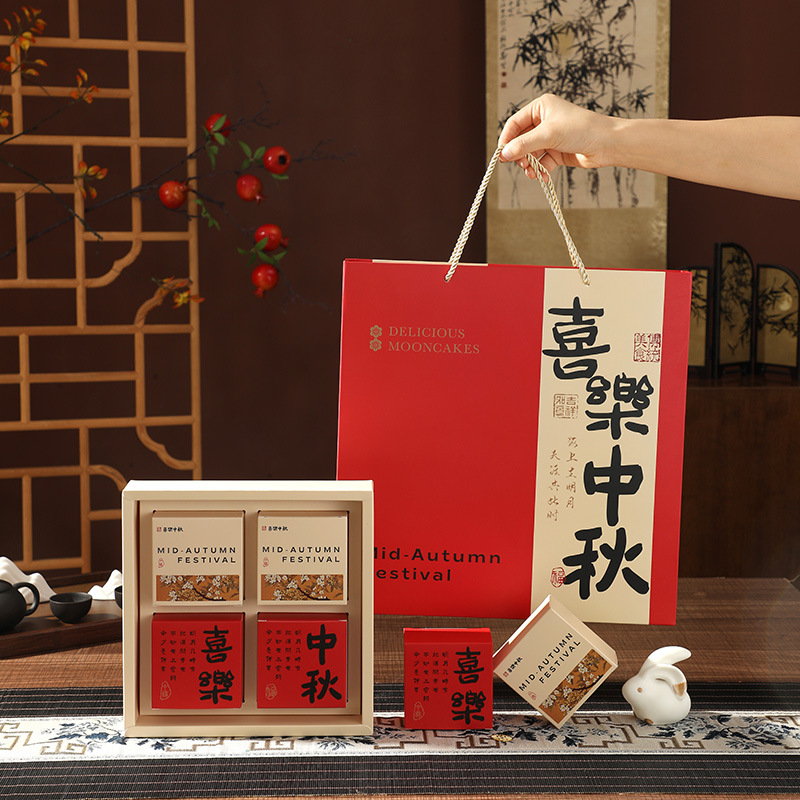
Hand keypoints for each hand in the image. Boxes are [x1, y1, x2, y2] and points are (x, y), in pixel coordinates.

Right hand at [498, 94, 616, 177]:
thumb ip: (523, 145)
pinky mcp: (558, 152)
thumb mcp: (548, 135)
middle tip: (520, 164)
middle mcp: (545, 121)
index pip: (515, 123)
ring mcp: (551, 137)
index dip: (507, 139)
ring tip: (531, 172)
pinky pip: (542, 162)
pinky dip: (540, 170)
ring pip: (531, 153)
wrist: (606, 143)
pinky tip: (542, 176)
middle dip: (519, 154)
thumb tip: (503, 154)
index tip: (502, 155)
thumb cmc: (581, 129)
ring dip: (529, 164)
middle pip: (521, 140)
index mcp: (541, 107)